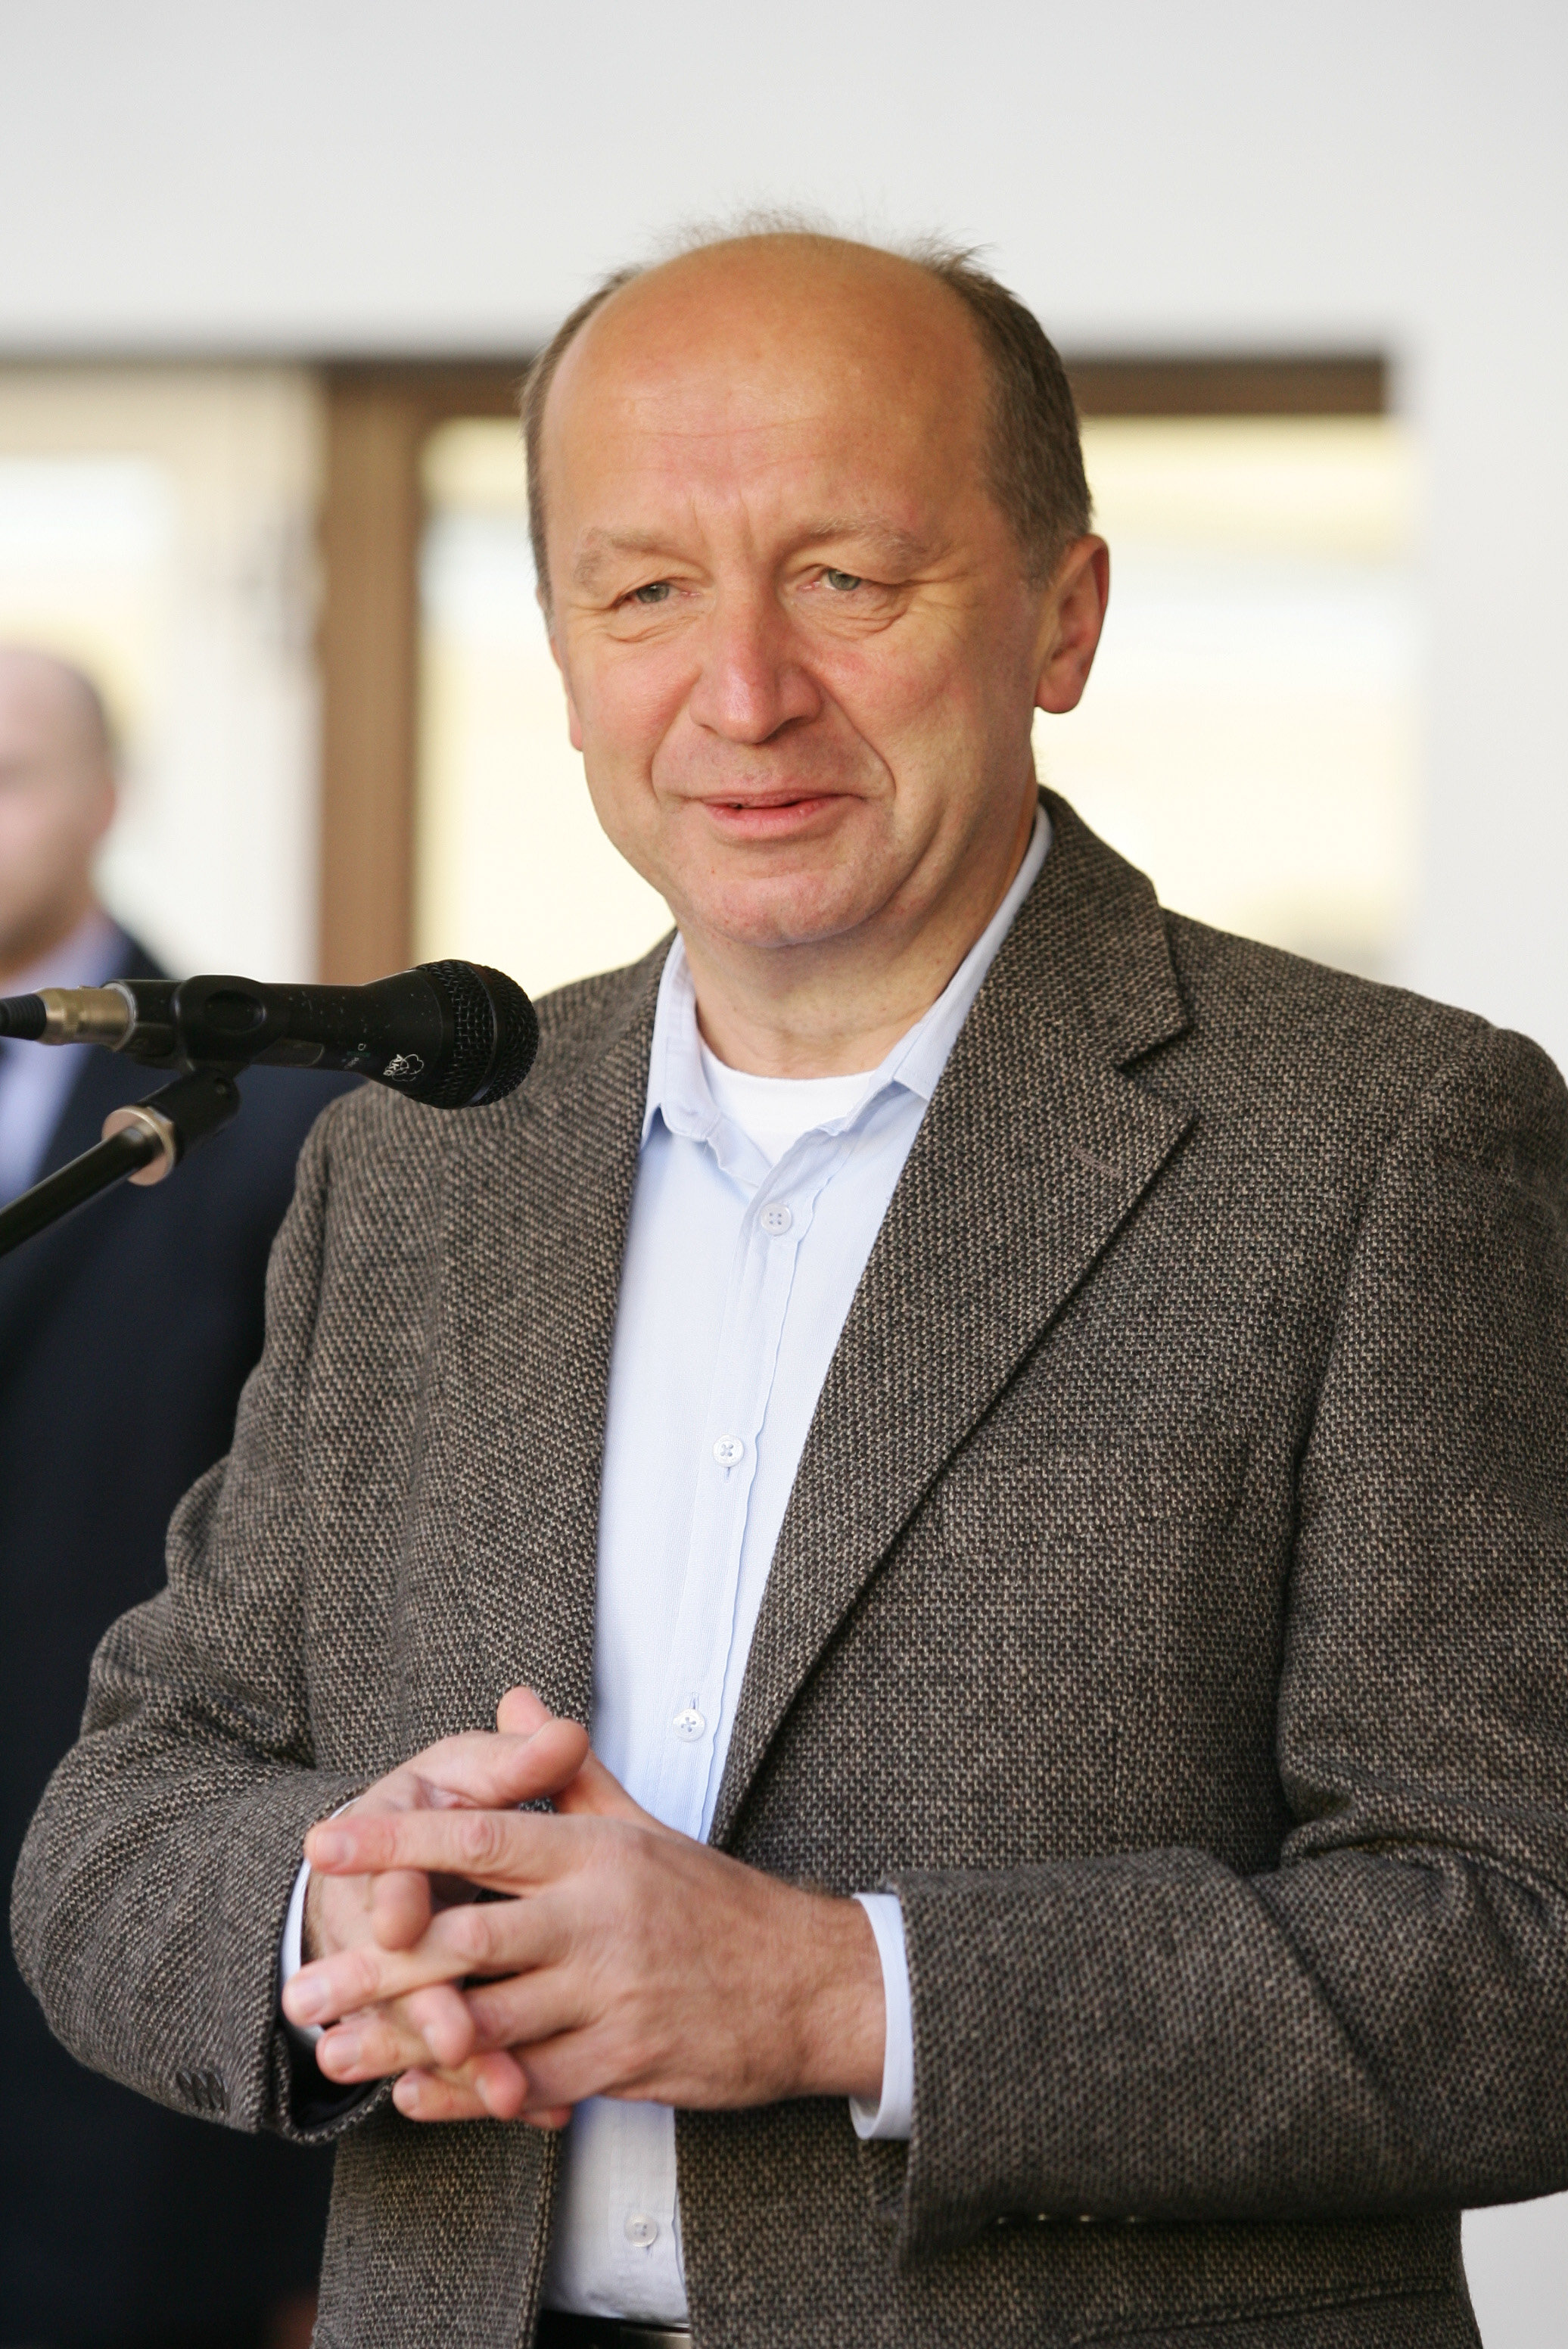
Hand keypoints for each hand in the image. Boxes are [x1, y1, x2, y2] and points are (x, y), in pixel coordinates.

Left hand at [286, 1689, 885, 2125]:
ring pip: (488, 2019)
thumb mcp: (642, 1823)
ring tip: (333, 2054)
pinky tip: (414, 2096)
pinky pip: (531, 2082)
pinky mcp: (626, 2060)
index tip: (325, 1842)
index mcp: (595, 1852)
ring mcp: (611, 1992)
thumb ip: (565, 1771)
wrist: (811, 1983)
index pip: (480, 1831)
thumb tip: (514, 1701)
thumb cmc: (714, 1901)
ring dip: (402, 2040)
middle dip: (374, 1963)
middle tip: (299, 1985)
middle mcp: (597, 1918)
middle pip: (465, 1936)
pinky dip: (468, 2092)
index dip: (396, 1839)